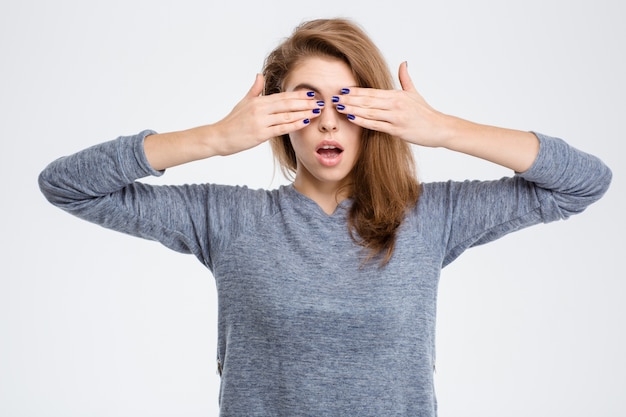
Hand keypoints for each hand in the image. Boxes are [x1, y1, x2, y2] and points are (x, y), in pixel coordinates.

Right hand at [212, 74, 322, 155]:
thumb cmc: (232, 121)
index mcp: (258, 101)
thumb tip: (259, 75)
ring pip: (287, 115)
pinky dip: (294, 124)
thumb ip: (254, 89)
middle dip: (305, 102)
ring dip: (304, 113)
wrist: (219, 136)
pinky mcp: (260, 134)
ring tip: (317, 111)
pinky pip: (281, 128)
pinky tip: (305, 122)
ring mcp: (261, 121)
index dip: (298, 94)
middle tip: (321, 101)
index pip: (282, 96)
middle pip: (287, 103)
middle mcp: (260, 109)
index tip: (312, 93)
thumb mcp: (243, 102)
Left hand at [333, 62, 449, 147]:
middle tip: (334, 98)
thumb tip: (403, 62)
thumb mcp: (414, 93)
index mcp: (397, 95)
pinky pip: (376, 125)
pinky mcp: (397, 130)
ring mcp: (396, 117)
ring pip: (369, 112)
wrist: (439, 128)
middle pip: (368, 101)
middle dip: (349, 100)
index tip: (342, 90)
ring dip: (352, 109)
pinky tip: (352, 118)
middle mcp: (395, 104)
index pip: (372, 92)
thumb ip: (405, 78)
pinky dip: (362, 121)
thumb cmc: (425, 112)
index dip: (356, 91)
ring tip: (338, 108)